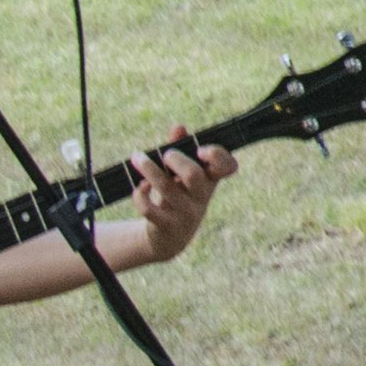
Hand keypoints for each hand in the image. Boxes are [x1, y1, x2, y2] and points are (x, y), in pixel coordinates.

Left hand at [130, 128, 234, 263]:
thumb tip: (179, 127)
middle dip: (176, 160)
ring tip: (137, 158)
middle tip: (165, 154)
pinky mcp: (166, 225)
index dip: (219, 156)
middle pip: (193, 174)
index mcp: (210, 180)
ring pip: (166, 188)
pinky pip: (150, 209)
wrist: (169, 237)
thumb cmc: (177, 197)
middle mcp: (202, 196)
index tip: (201, 150)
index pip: (228, 167)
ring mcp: (185, 213)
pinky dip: (140, 194)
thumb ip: (180, 150)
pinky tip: (140, 187)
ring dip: (149, 170)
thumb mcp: (181, 176)